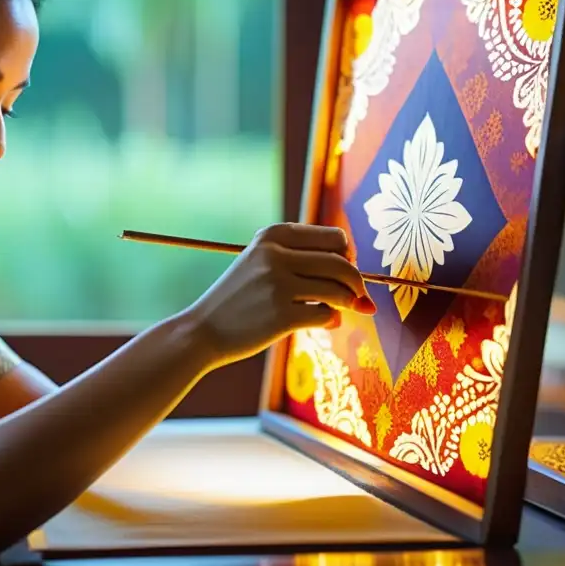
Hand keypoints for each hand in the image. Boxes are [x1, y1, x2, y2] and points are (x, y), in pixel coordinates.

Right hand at [183, 222, 374, 367]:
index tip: (344, 273)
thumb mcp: (262, 263)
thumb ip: (305, 261)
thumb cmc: (241, 298)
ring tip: (336, 309)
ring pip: (339, 289)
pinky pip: (327, 315)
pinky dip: (331, 321)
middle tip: (354, 297)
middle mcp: (275, 254)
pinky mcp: (281, 315)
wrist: (203, 330)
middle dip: (356, 282)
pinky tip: (322, 323)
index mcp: (273, 235)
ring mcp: (278, 284)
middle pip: (342, 263)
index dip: (348, 257)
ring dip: (347, 303)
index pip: (335, 238)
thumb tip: (361, 278)